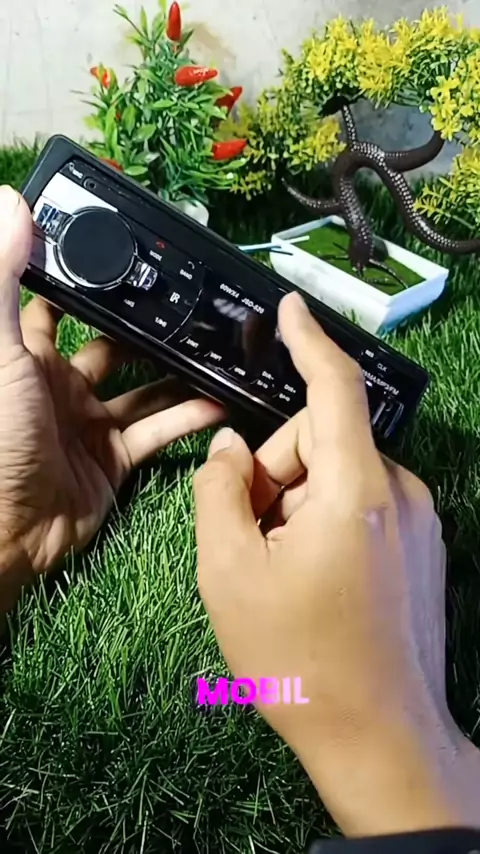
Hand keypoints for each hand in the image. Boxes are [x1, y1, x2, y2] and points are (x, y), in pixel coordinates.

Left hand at [0, 185, 223, 608]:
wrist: (5, 533)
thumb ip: (4, 280)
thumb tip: (10, 201)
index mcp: (27, 356)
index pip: (59, 304)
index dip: (88, 281)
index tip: (129, 255)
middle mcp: (60, 386)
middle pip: (114, 346)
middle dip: (148, 328)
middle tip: (192, 305)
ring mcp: (89, 425)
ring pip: (144, 389)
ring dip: (177, 373)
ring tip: (218, 349)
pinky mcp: (114, 461)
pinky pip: (157, 432)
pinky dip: (188, 419)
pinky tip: (220, 402)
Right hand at [194, 291, 479, 835]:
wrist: (383, 740)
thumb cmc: (300, 661)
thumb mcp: (230, 572)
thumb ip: (221, 493)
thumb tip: (231, 451)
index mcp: (356, 488)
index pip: (335, 386)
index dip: (309, 339)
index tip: (291, 306)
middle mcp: (400, 492)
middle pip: (322, 441)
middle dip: (275, 472)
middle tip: (251, 536)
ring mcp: (419, 521)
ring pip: (339, 476)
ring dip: (299, 502)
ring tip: (281, 569)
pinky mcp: (424, 547)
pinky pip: (363, 505)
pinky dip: (327, 521)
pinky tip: (314, 579)